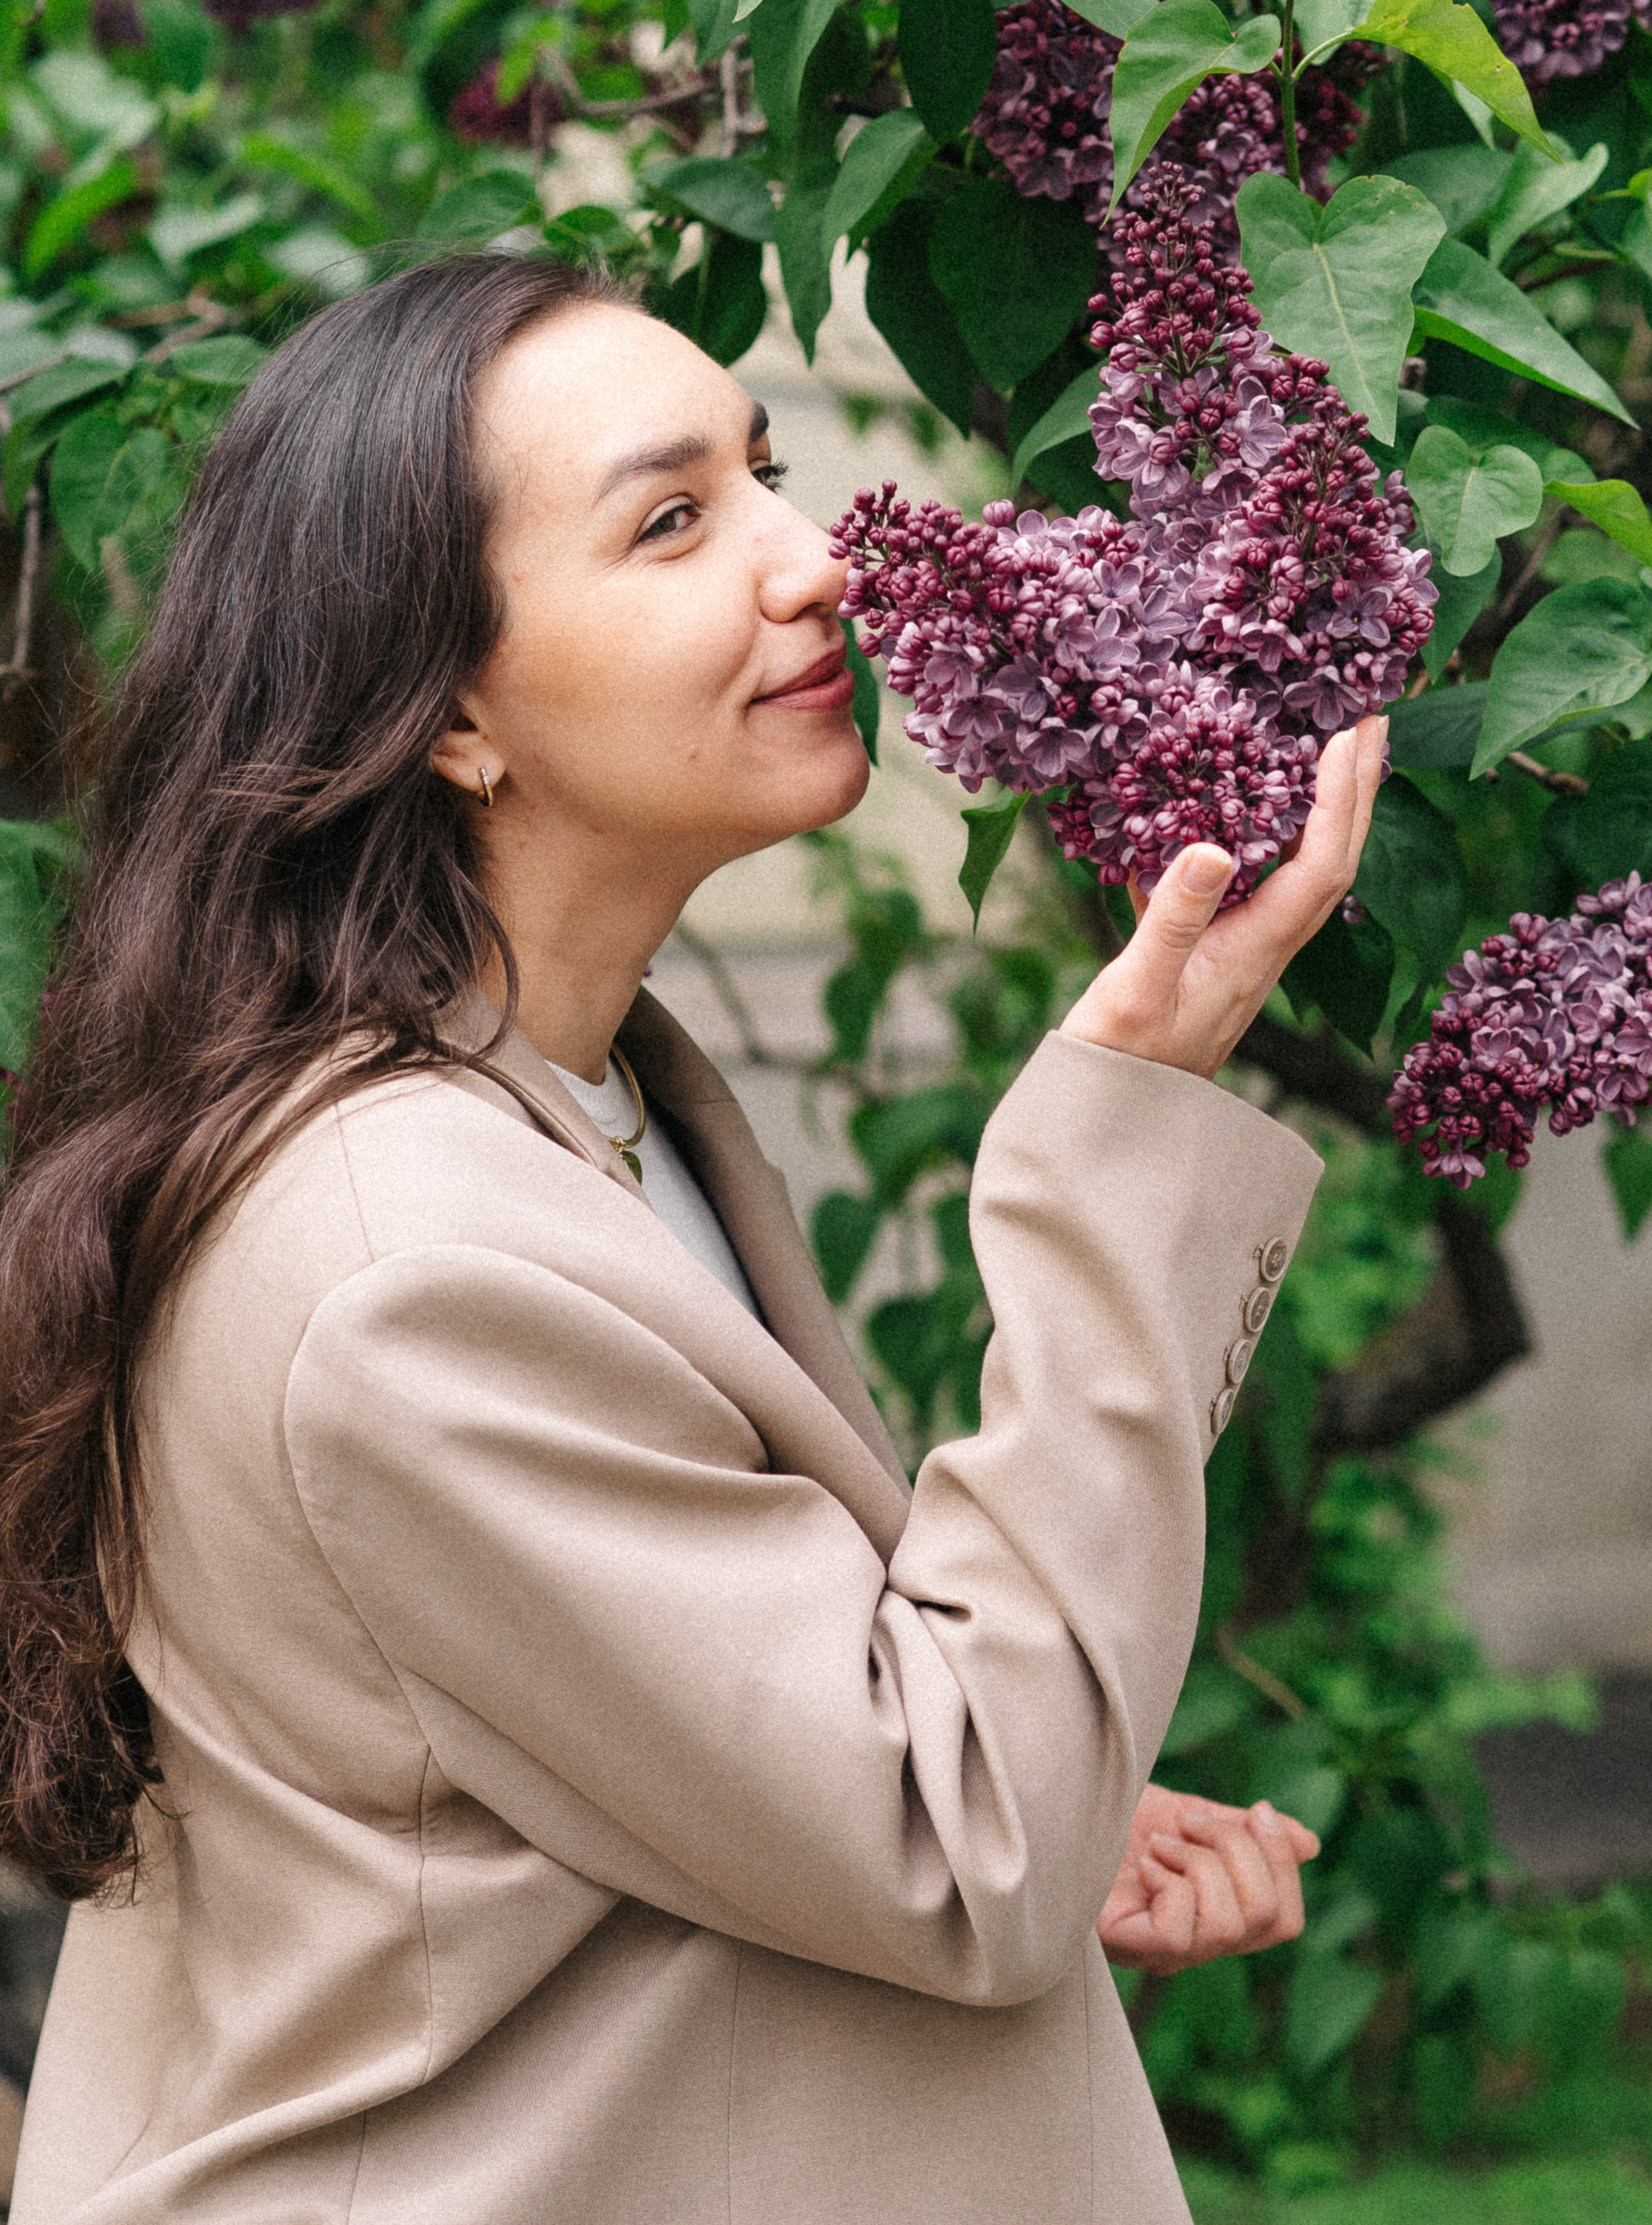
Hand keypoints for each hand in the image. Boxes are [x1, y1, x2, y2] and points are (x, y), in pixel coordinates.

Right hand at [1060, 715, 1386, 1080]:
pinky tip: (1247, 805)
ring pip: (1301, 867)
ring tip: (1332, 751)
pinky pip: (1256, 881)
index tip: (1350, 736)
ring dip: (1323, 809)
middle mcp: (1266, 946)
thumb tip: (1217, 847)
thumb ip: (1174, 918)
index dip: (1341, 799)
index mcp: (1257, 950)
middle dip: (1357, 789)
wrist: (1115, 1117)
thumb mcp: (1138, 987)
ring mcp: (1245, 949)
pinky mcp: (1215, 951)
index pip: (1322, 864)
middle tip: (1372, 720)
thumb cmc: (1122, 1060)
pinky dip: (1266, 836)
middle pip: (1333, 858)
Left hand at [1098, 1785, 1319, 1975]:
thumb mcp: (1187, 1815)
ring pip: (1231, 1924)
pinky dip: (1170, 1882)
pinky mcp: (1130, 1948)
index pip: (1285, 1918)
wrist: (1054, 1807)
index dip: (1283, 1860)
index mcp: (1216, 1914)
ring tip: (1161, 1843)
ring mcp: (1164, 1953)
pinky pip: (1181, 1930)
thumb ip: (1242, 1832)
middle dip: (1242, 1851)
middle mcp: (1197, 1945)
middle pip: (1270, 1920)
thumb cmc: (1111, 1817)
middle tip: (1192, 1822)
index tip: (1254, 1809)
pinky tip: (1142, 1864)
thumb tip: (1310, 1843)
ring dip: (1201, 1862)